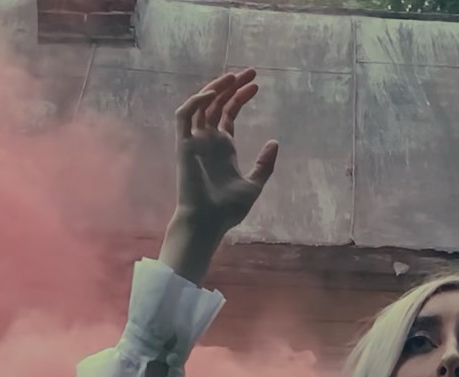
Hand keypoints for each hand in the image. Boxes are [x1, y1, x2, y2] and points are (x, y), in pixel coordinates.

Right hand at [172, 69, 279, 235]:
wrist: (208, 223)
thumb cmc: (228, 210)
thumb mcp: (254, 184)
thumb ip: (264, 164)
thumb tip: (274, 142)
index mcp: (224, 147)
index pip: (229, 112)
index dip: (241, 96)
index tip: (257, 84)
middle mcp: (208, 140)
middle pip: (217, 103)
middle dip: (231, 85)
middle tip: (250, 71)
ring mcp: (195, 141)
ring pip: (201, 104)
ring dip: (215, 87)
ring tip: (233, 76)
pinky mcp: (184, 145)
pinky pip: (184, 116)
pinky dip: (195, 102)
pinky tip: (213, 94)